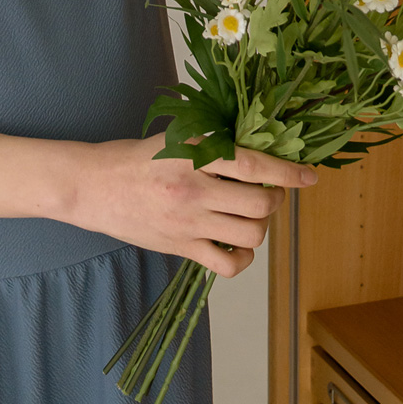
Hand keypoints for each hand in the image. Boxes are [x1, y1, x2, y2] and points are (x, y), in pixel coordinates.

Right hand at [70, 134, 315, 276]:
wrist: (94, 186)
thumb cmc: (138, 159)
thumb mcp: (176, 138)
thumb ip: (214, 144)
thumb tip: (260, 152)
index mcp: (196, 155)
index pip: (254, 166)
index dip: (288, 173)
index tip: (308, 176)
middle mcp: (195, 190)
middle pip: (260, 205)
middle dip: (274, 201)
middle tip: (267, 195)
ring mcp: (188, 223)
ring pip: (250, 235)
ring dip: (260, 228)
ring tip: (249, 218)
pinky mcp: (181, 247)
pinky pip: (228, 265)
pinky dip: (241, 258)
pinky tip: (234, 245)